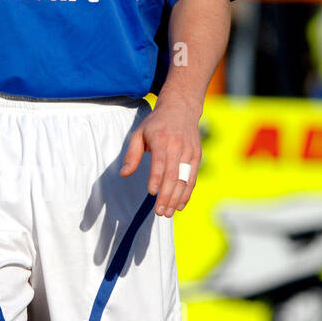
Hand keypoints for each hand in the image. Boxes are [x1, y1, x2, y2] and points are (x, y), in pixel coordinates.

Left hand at [120, 94, 201, 215]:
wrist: (181, 108)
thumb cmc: (156, 124)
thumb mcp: (139, 133)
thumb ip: (132, 154)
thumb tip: (124, 174)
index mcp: (162, 139)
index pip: (160, 161)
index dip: (157, 178)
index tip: (152, 193)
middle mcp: (178, 145)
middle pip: (174, 174)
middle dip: (167, 195)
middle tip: (160, 212)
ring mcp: (189, 151)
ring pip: (184, 179)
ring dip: (177, 198)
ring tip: (168, 213)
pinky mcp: (196, 156)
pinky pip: (192, 178)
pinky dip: (187, 193)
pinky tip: (180, 205)